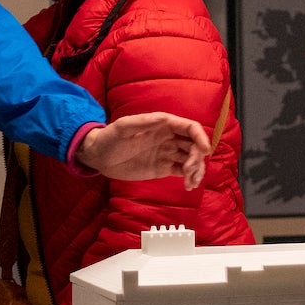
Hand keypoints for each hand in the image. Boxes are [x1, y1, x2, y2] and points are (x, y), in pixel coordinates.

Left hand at [74, 111, 210, 189]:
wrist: (99, 157)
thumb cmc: (109, 138)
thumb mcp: (123, 127)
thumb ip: (142, 122)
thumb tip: (163, 119)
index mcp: (162, 124)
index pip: (189, 127)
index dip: (200, 137)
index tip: (204, 151)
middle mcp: (169, 138)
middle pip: (194, 144)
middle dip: (197, 157)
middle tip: (188, 170)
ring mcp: (167, 153)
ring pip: (192, 159)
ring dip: (196, 170)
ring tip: (189, 182)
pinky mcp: (164, 168)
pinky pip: (183, 172)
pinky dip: (190, 178)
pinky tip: (188, 186)